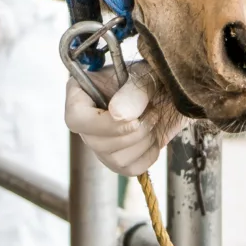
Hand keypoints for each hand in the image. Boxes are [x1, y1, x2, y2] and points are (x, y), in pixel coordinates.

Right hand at [64, 61, 188, 175]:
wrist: (170, 92)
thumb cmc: (152, 76)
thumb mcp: (144, 76)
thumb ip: (132, 92)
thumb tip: (118, 115)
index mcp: (82, 94)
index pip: (76, 117)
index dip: (102, 124)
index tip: (133, 120)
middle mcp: (87, 122)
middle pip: (95, 143)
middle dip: (132, 133)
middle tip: (152, 113)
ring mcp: (101, 143)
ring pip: (114, 160)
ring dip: (143, 142)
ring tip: (154, 120)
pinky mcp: (118, 159)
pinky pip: (129, 169)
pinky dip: (149, 155)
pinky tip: (155, 136)